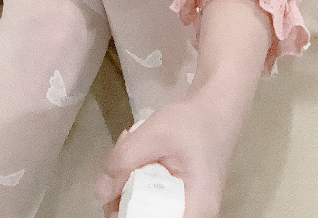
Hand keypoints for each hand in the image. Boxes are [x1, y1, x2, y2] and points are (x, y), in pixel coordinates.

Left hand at [95, 100, 232, 217]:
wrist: (216, 109)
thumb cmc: (193, 122)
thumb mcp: (155, 134)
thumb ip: (125, 160)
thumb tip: (100, 193)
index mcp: (194, 211)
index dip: (129, 214)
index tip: (114, 194)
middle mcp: (192, 216)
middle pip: (145, 216)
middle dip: (124, 191)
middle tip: (121, 155)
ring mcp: (184, 208)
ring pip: (144, 207)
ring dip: (127, 181)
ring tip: (129, 145)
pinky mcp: (177, 198)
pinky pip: (150, 197)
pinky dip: (137, 177)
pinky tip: (138, 152)